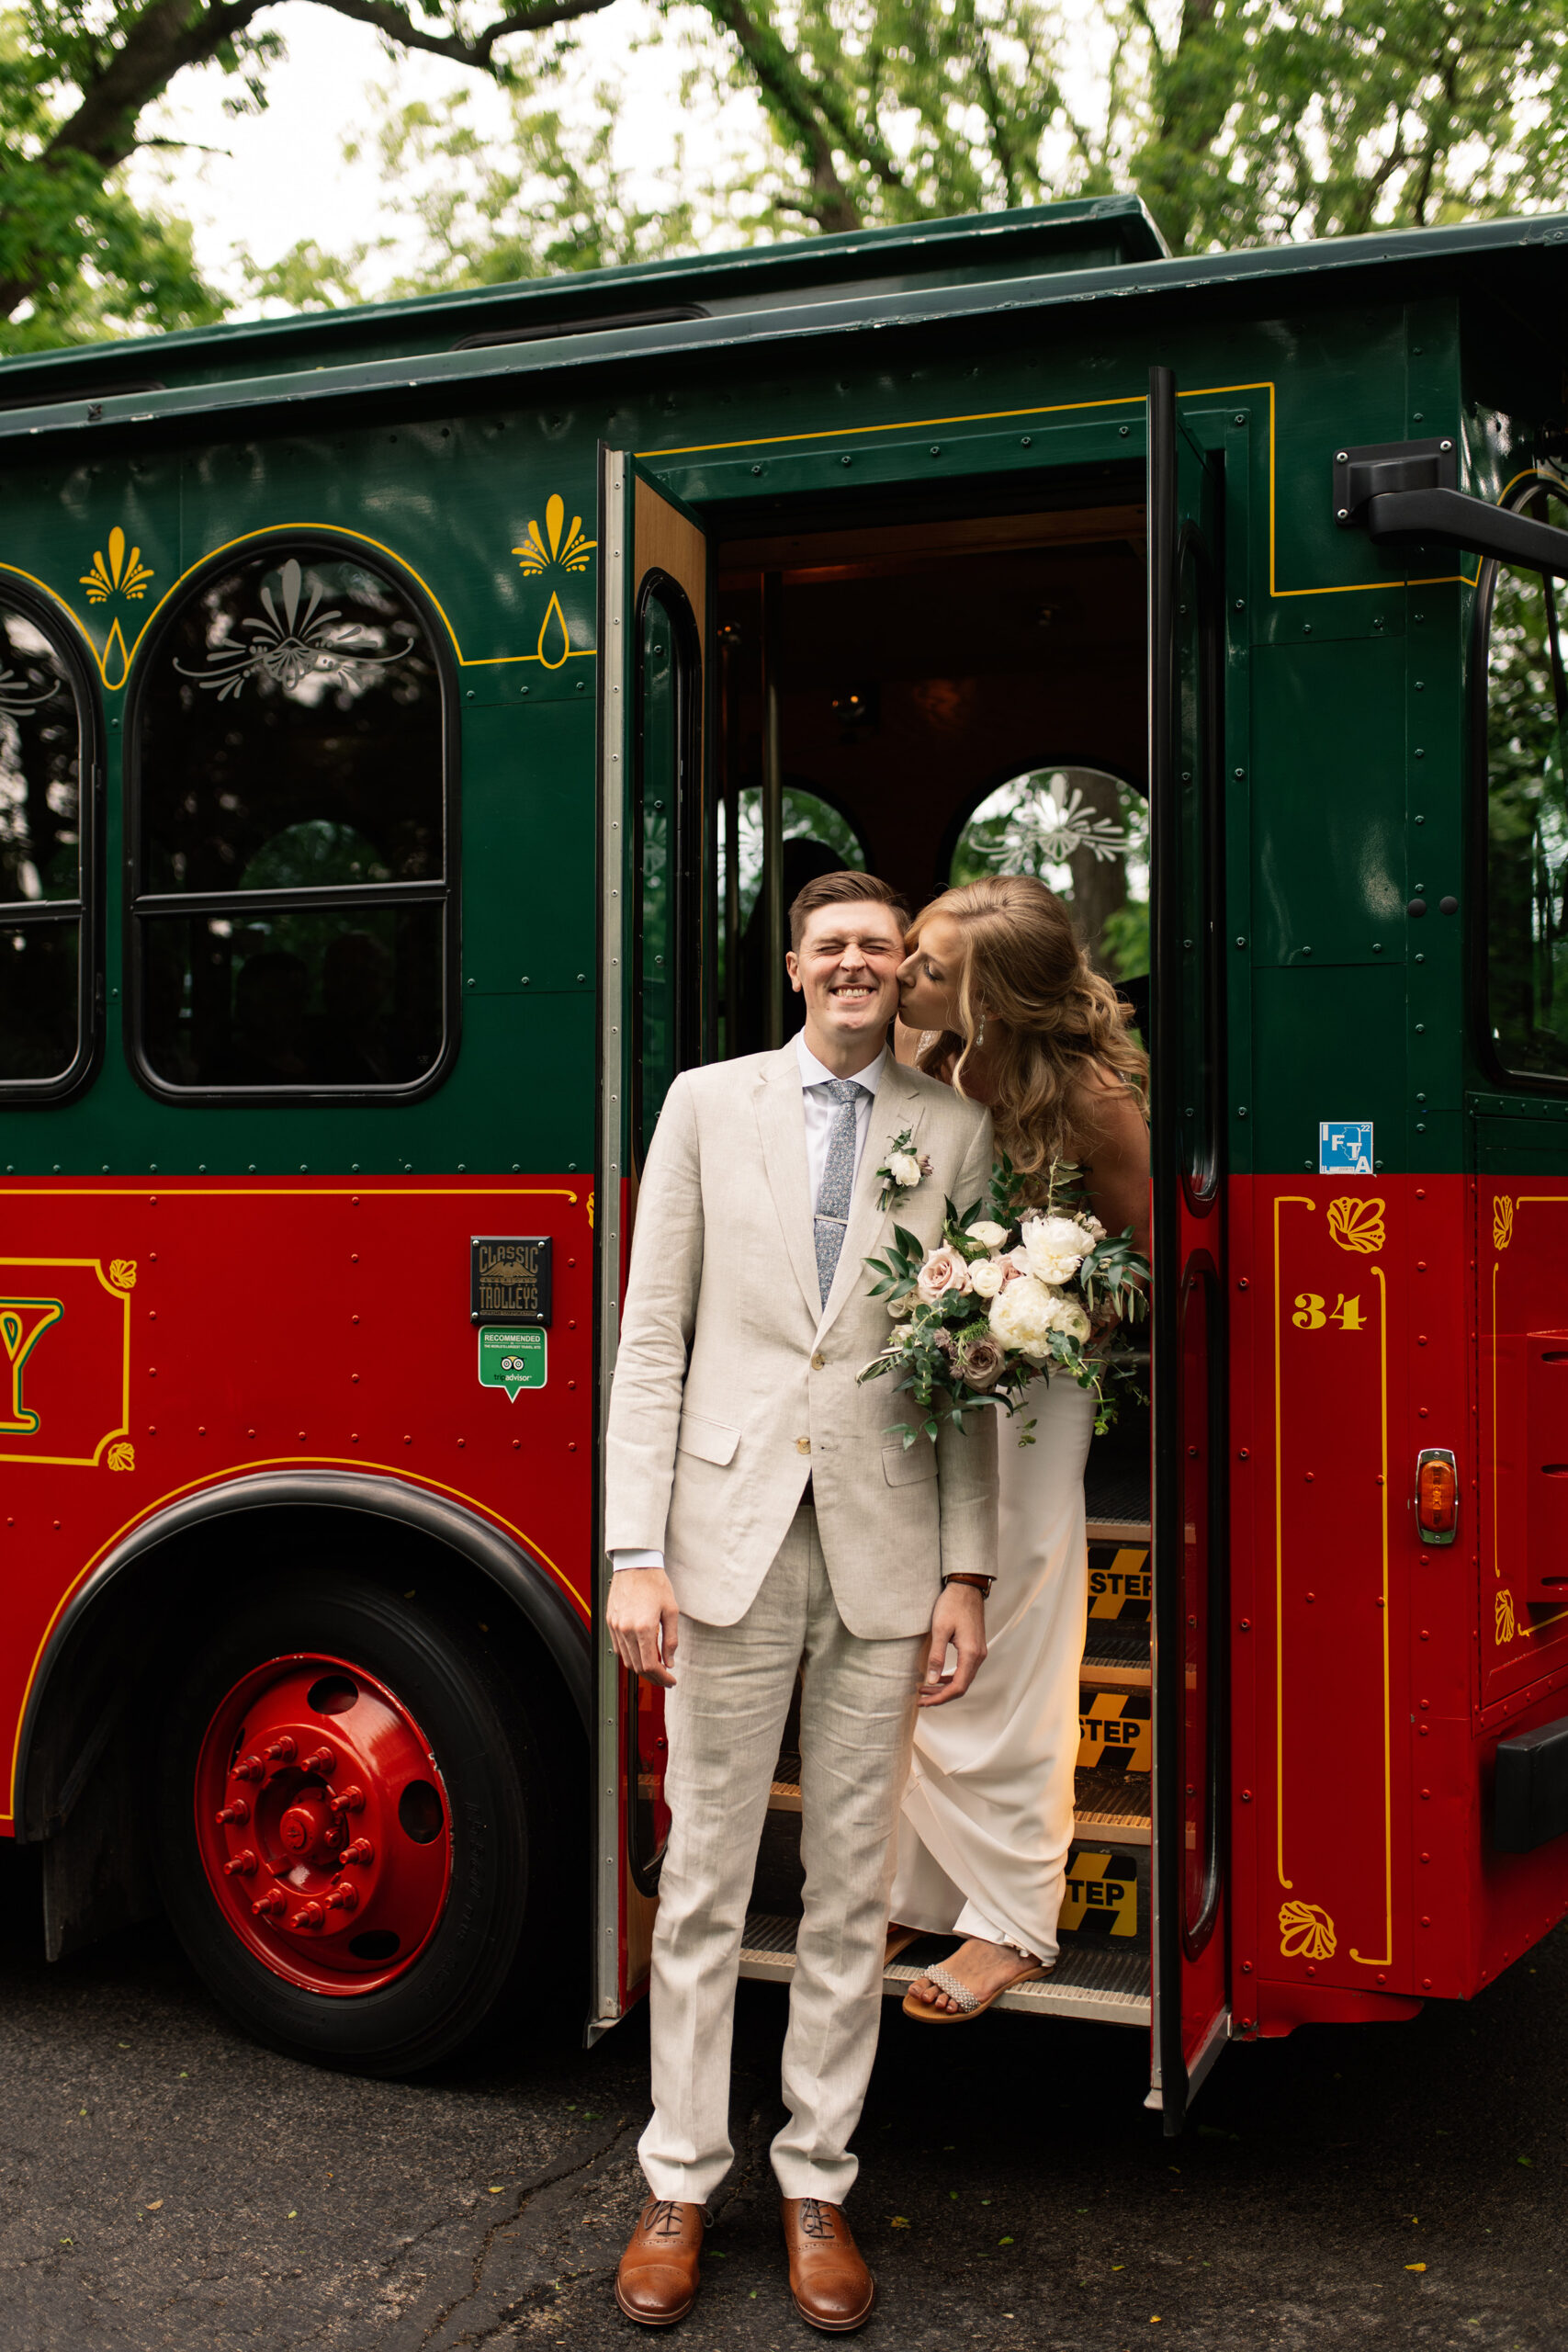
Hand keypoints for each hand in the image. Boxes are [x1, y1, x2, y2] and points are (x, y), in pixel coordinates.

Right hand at [607, 1566, 679, 1687]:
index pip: (650, 1665)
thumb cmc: (654, 1583)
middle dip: (653, 1676)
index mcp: (643, 1628)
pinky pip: (618, 1647)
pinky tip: (642, 1653)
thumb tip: (670, 1661)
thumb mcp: (670, 1611)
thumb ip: (671, 1639)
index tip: (671, 1680)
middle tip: (666, 1678)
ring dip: (641, 1667)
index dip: (662, 1678)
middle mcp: (626, 1629)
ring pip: (626, 1659)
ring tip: (656, 1667)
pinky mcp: (610, 1622)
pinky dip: (630, 1655)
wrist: (636, 1564)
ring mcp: (616, 1626)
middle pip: (637, 1666)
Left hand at [919, 1581, 986, 1706]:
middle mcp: (978, 1656)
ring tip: (925, 1690)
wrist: (966, 1588)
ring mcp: (978, 1652)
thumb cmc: (952, 1604)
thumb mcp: (940, 1630)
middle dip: (940, 1696)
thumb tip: (931, 1681)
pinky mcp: (975, 1647)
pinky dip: (950, 1677)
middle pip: (961, 1686)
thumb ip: (936, 1656)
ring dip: (944, 1687)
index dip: (940, 1698)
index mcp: (971, 1653)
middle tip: (921, 1699)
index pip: (958, 1687)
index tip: (923, 1701)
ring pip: (963, 1679)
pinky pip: (964, 1669)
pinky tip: (937, 1677)